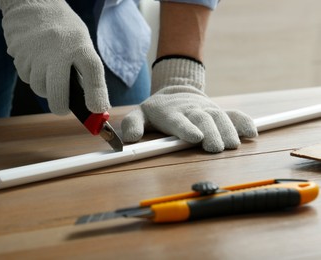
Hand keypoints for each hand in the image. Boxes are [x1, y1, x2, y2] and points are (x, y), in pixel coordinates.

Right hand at [0, 0, 109, 114]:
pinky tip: (36, 62)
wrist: (33, 3)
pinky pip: (26, 78)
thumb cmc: (63, 29)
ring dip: (45, 88)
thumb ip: (84, 67)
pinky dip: (32, 76)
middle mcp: (59, 50)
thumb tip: (91, 102)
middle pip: (58, 92)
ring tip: (49, 74)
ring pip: (39, 88)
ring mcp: (37, 54)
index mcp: (80, 45)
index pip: (92, 72)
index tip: (97, 110)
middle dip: (60, 107)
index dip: (96, 94)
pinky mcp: (20, 55)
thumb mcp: (81, 41)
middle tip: (62, 108)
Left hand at [121, 58, 257, 152]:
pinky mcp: (218, 110)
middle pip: (202, 119)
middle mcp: (191, 110)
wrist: (175, 92)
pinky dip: (243, 122)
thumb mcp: (139, 114)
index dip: (186, 128)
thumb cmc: (156, 110)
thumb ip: (132, 125)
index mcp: (170, 113)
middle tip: (216, 148)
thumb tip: (129, 140)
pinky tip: (251, 133)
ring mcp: (206, 109)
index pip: (178, 121)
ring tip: (233, 146)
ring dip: (228, 131)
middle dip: (211, 132)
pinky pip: (233, 114)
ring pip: (219, 117)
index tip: (195, 138)